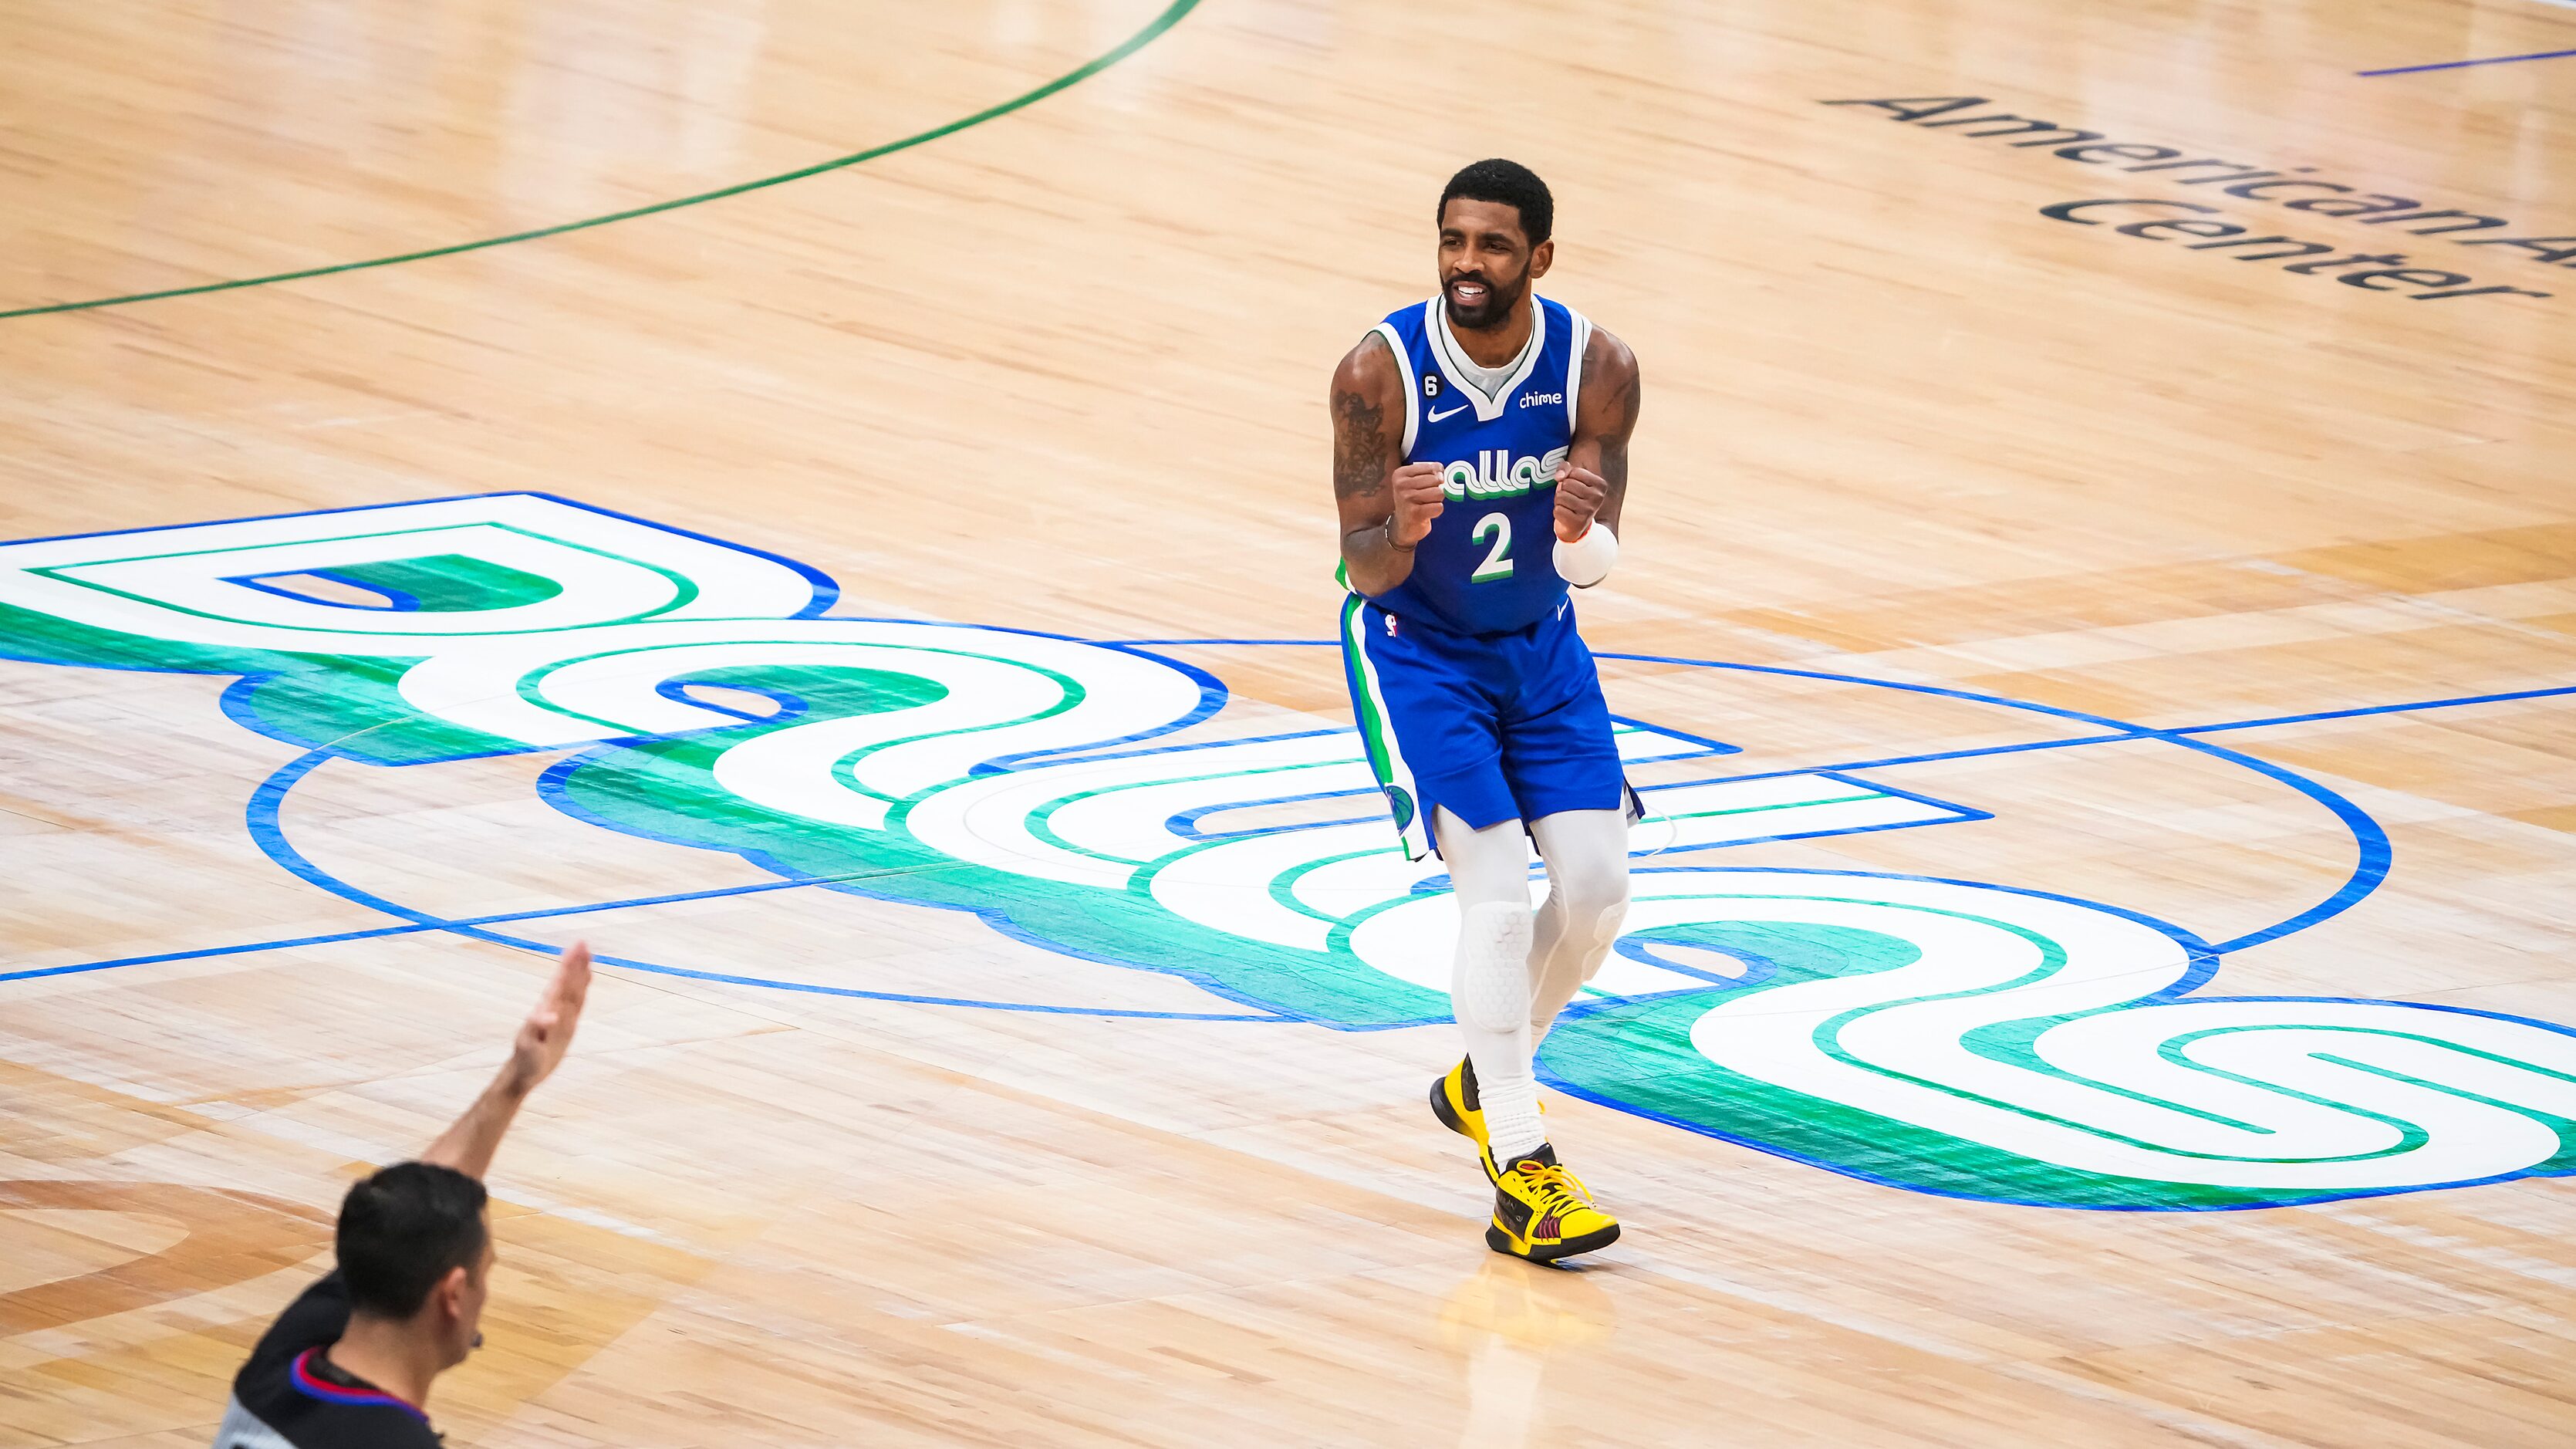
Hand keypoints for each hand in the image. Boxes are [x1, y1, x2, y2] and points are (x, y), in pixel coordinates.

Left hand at [500, 942, 590, 1098]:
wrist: (524, 1073)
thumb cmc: (525, 1061)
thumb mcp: (529, 1047)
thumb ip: (537, 1029)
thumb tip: (550, 1014)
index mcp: (547, 1010)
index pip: (562, 983)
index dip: (570, 965)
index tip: (578, 947)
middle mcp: (554, 1009)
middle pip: (568, 982)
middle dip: (575, 963)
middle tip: (583, 943)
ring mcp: (560, 1016)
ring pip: (573, 990)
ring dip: (579, 972)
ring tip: (586, 954)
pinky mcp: (566, 1025)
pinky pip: (577, 1002)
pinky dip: (582, 988)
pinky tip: (585, 979)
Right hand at [1389, 462, 1445, 546]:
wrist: (1403, 526)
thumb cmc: (1412, 501)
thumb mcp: (1414, 482)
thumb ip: (1429, 474)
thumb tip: (1443, 475)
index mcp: (1401, 474)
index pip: (1432, 467)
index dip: (1437, 475)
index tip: (1431, 482)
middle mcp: (1402, 485)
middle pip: (1436, 480)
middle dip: (1437, 489)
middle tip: (1426, 496)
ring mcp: (1407, 499)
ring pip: (1439, 493)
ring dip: (1437, 500)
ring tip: (1427, 504)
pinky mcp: (1415, 513)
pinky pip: (1439, 507)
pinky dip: (1437, 511)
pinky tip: (1427, 512)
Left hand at [1553, 463, 1607, 541]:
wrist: (1576, 525)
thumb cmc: (1575, 498)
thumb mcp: (1573, 479)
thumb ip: (1566, 469)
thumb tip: (1559, 476)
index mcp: (1600, 484)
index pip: (1574, 472)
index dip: (1568, 478)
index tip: (1574, 487)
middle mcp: (1598, 497)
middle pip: (1566, 483)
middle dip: (1563, 490)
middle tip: (1569, 498)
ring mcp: (1589, 510)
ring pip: (1561, 496)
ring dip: (1559, 501)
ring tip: (1567, 506)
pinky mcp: (1579, 522)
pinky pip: (1558, 510)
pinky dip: (1558, 512)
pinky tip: (1566, 514)